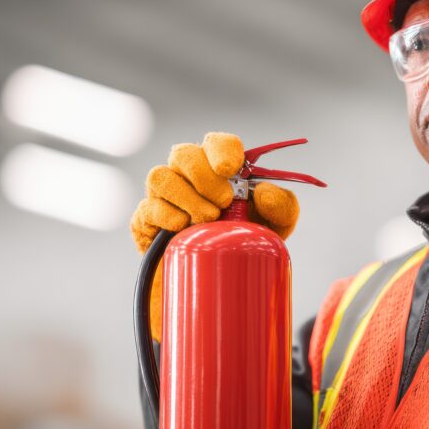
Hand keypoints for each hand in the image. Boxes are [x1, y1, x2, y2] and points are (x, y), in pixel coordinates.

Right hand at [130, 132, 299, 340]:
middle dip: (204, 176)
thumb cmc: (247, 244)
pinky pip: (147, 208)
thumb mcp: (276, 228)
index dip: (221, 150)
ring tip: (207, 219)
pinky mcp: (146, 222)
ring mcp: (164, 198)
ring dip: (186, 195)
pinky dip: (166, 215)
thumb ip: (282, 206)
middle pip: (183, 154)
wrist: (219, 285)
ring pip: (160, 176)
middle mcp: (188, 177)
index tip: (230, 169)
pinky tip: (182, 227)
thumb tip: (263, 191)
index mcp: (219, 170)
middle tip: (223, 202)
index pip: (217, 143)